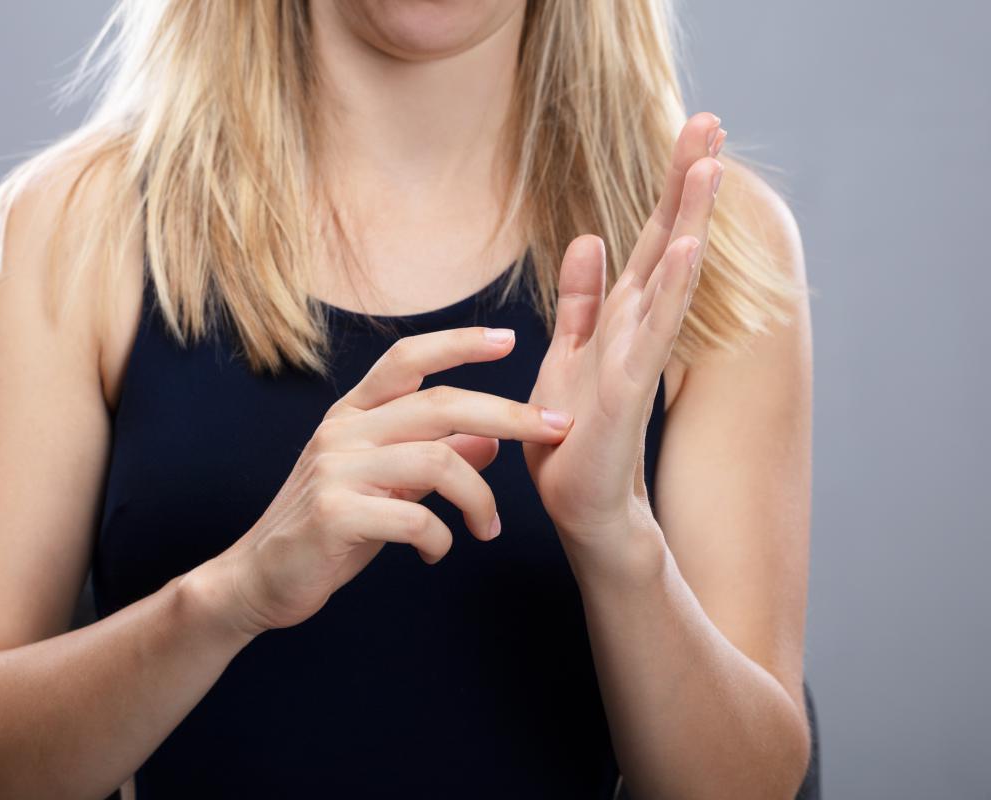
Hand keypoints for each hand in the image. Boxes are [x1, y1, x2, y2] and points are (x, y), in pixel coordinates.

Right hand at [206, 327, 574, 635]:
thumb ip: (431, 457)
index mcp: (352, 415)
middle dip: (509, 415)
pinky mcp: (336, 514)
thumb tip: (489, 438)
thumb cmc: (328, 530)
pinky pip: (417, 517)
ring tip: (489, 529)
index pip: (407, 359)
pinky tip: (436, 552)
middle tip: (555, 430)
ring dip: (480, 499)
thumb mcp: (384, 486)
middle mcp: (343, 431)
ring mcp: (337, 470)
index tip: (509, 339)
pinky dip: (442, 538)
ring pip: (439, 461)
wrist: (258, 580)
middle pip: (441, 404)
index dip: (459, 343)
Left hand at [523, 112, 725, 566]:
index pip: (651, 240)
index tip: (692, 130)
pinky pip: (652, 333)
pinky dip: (671, 291)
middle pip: (668, 243)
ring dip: (690, 221)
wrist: (583, 507)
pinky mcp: (629, 392)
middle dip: (687, 183)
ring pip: (670, 277)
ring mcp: (639, 358)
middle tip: (709, 119)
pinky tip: (689, 251)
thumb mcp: (569, 354)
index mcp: (620, 317)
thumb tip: (589, 238)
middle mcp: (637, 330)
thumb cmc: (574, 436)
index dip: (670, 187)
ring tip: (710, 165)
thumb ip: (581, 300)